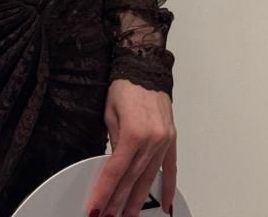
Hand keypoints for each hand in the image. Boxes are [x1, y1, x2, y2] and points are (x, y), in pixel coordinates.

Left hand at [85, 78, 176, 216]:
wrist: (144, 66)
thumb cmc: (124, 85)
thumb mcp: (110, 113)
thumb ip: (114, 141)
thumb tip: (114, 166)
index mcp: (133, 132)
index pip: (115, 170)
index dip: (105, 191)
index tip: (96, 207)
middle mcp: (152, 139)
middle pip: (132, 178)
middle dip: (119, 200)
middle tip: (109, 216)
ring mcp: (164, 141)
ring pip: (149, 177)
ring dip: (139, 199)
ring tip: (130, 215)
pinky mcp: (171, 139)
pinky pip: (170, 168)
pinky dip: (168, 187)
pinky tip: (166, 204)